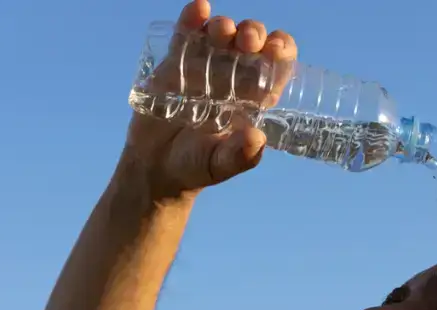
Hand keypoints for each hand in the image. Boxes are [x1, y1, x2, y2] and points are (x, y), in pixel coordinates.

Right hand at [121, 0, 297, 198]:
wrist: (156, 165)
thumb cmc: (197, 166)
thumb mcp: (220, 165)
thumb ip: (240, 156)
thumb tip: (256, 137)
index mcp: (253, 98)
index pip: (276, 67)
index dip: (281, 52)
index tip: (276, 48)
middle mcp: (233, 78)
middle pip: (252, 44)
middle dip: (254, 33)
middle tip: (248, 40)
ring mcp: (204, 67)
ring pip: (222, 35)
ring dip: (225, 26)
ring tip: (221, 32)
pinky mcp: (175, 63)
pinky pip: (186, 35)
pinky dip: (192, 18)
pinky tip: (199, 9)